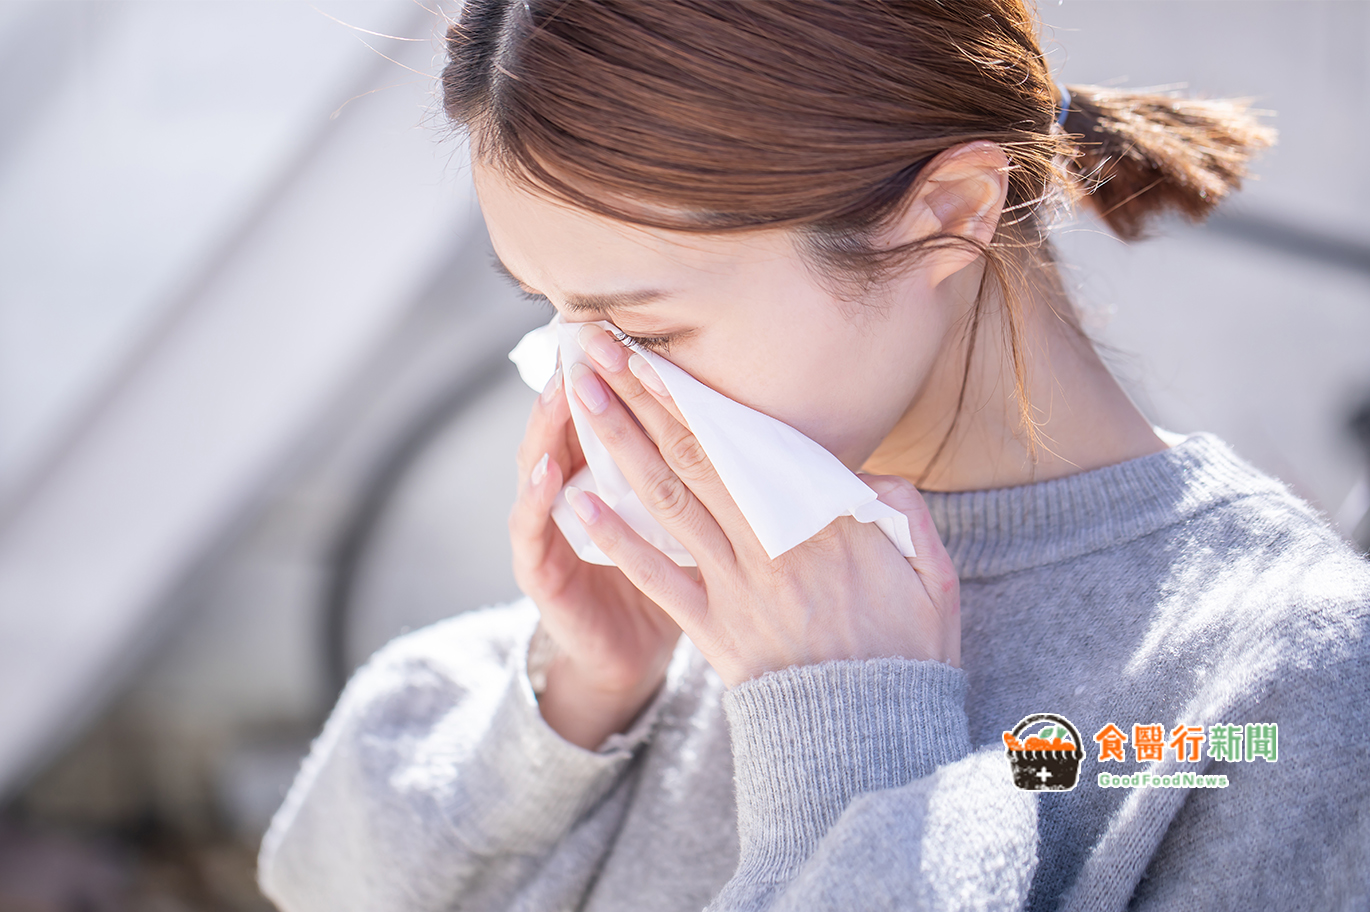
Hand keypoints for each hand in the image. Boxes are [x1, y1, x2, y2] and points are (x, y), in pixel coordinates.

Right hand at [509, 354, 683, 718]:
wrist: (626, 655)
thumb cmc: (666, 583)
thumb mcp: (692, 525)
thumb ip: (715, 481)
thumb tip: (777, 436)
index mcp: (617, 479)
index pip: (619, 419)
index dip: (626, 381)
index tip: (639, 333)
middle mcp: (575, 492)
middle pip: (574, 429)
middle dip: (584, 385)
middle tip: (590, 338)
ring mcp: (551, 528)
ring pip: (542, 466)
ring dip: (550, 428)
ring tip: (561, 391)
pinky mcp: (539, 570)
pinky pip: (533, 531)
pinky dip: (538, 502)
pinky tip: (548, 473)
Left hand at [562, 324, 959, 688]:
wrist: (873, 737)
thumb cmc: (908, 649)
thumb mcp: (932, 571)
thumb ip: (901, 510)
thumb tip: (865, 477)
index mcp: (821, 520)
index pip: (742, 441)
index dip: (691, 394)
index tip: (653, 353)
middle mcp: (767, 541)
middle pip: (692, 453)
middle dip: (639, 396)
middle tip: (595, 347)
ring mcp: (733, 584)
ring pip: (667, 499)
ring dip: (617, 444)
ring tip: (579, 395)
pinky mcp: (711, 629)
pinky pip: (657, 576)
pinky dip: (614, 538)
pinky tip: (574, 500)